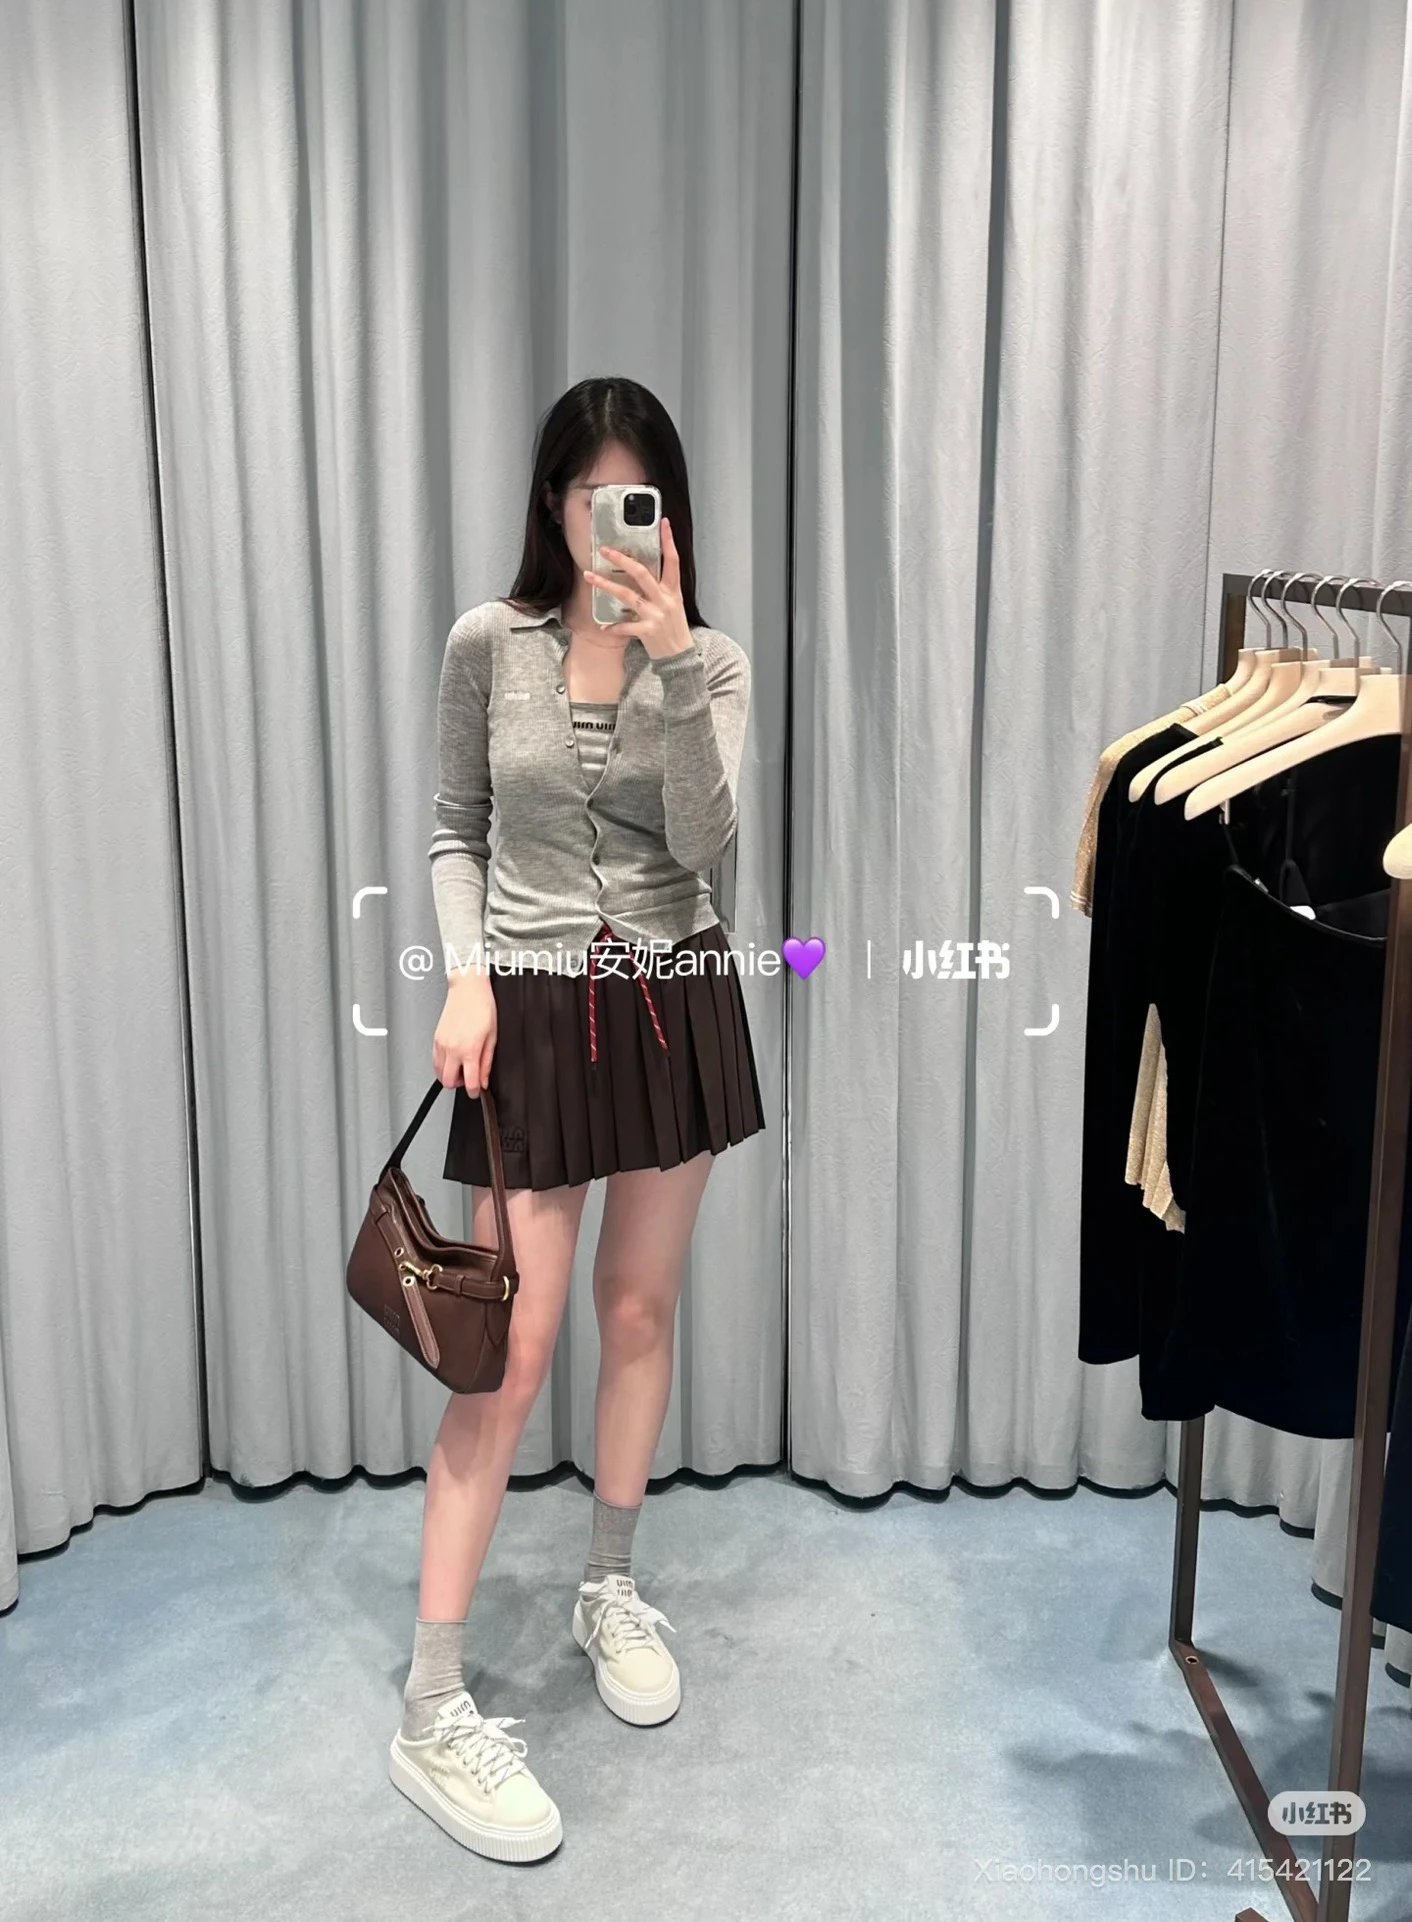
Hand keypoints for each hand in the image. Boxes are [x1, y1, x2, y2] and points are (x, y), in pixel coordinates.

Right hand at [434, 973, 497, 1093]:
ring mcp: (442, 1044)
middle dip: (459, 1085)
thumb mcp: (492, 1037)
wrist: (468, 990)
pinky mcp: (436, 1039)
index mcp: (469, 1050)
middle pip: (448, 1082)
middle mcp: (453, 1049)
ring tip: (462, 1066)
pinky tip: (453, 1059)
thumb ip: (487, 1062)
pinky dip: (443, 1065)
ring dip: (450, 1075)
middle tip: (469, 1079)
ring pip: (439, 1073)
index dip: (474, 1091)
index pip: (469, 1082)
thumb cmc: (482, 1007)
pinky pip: (435, 1060)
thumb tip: (484, 1079)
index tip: (477, 1091)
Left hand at [583, 517, 694, 660]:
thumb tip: (640, 572)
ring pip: (627, 595)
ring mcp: (655, 615)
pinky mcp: (647, 631)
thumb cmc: (674, 628)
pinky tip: (603, 626)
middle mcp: (664, 599)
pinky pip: (625, 626)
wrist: (680, 656)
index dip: (669, 541)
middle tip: (605, 550)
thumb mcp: (673, 604)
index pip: (673, 560)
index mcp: (672, 590)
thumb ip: (660, 588)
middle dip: (622, 560)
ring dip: (606, 585)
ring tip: (589, 576)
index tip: (663, 522)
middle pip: (642, 573)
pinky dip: (613, 626)